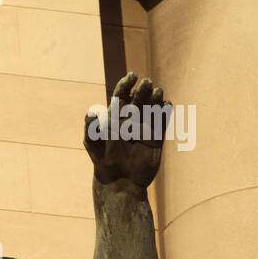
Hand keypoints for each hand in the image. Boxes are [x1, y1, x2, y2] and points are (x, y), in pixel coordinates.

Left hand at [84, 71, 166, 188]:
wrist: (121, 183)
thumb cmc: (104, 163)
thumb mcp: (93, 146)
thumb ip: (91, 129)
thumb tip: (91, 112)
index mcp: (116, 115)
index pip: (122, 93)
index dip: (127, 82)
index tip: (132, 76)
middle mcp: (132, 117)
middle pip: (140, 96)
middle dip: (143, 88)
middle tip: (146, 84)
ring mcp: (145, 126)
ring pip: (154, 105)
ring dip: (156, 97)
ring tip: (157, 94)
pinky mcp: (157, 136)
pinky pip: (164, 119)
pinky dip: (166, 111)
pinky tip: (165, 107)